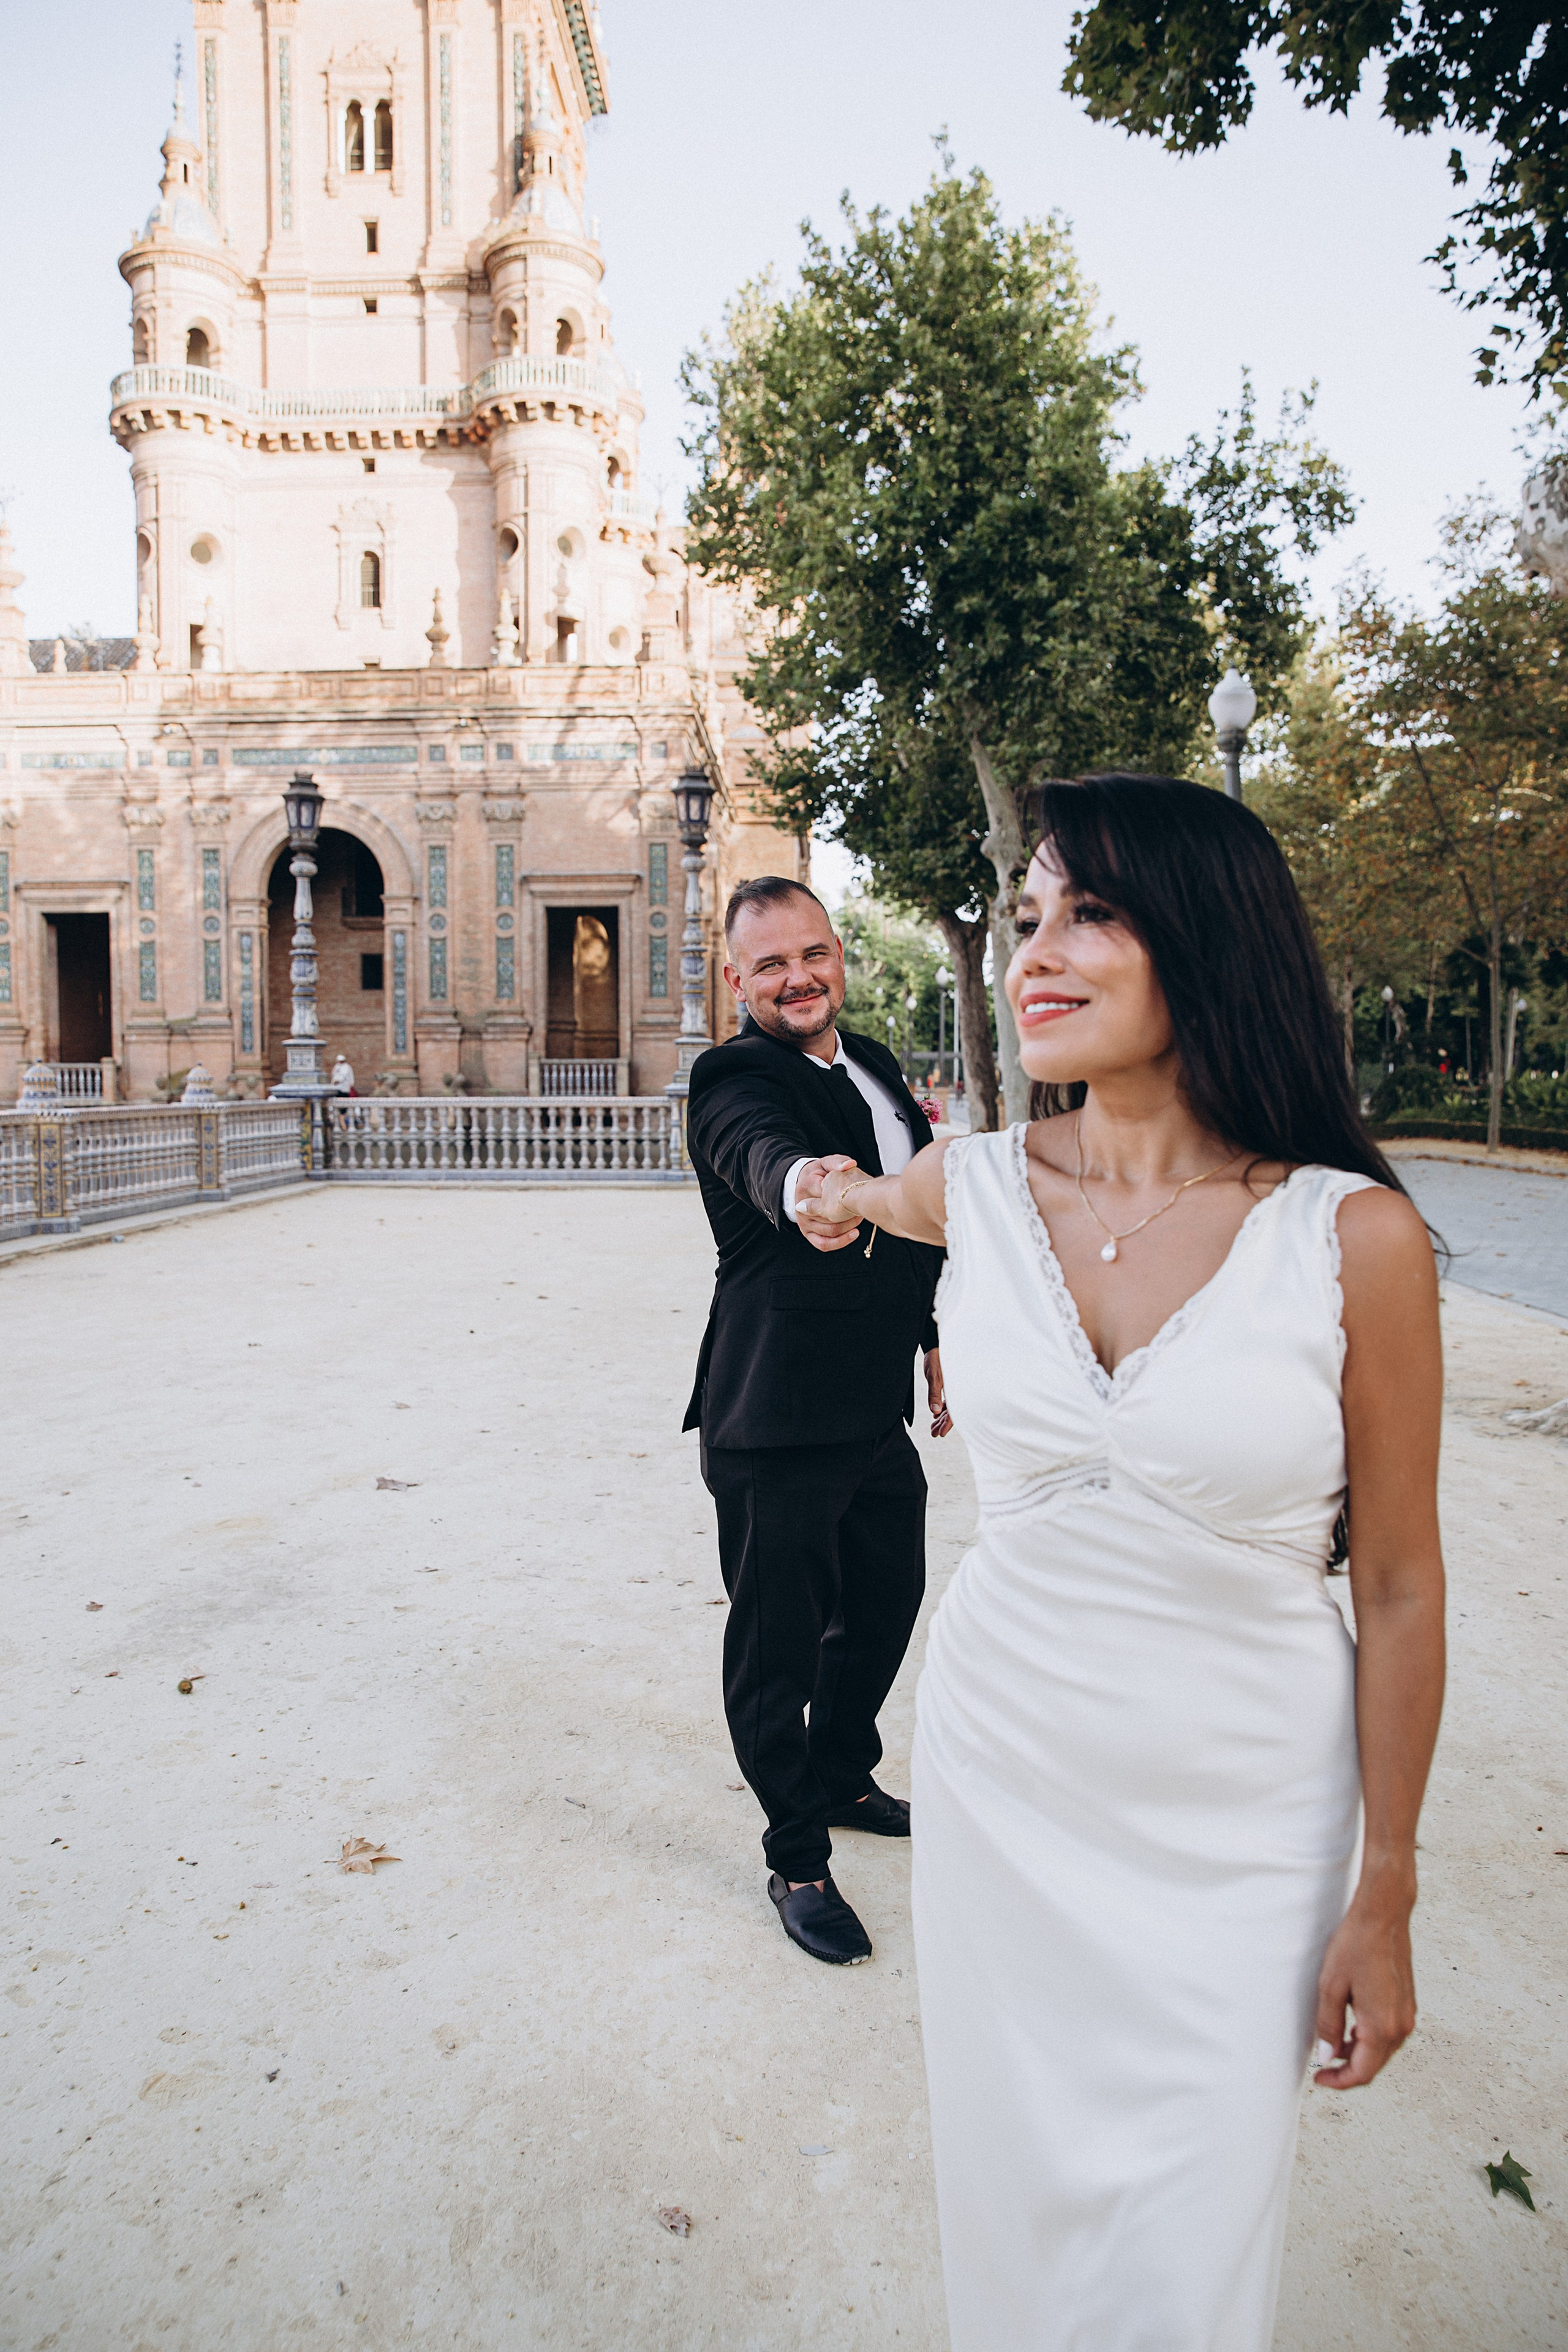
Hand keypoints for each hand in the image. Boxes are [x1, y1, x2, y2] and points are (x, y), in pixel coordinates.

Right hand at [796, 1155, 862, 1253]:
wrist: (805, 1185)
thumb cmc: (819, 1174)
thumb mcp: (826, 1163)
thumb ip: (838, 1161)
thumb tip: (850, 1165)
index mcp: (805, 1187)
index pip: (828, 1195)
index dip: (845, 1194)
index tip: (855, 1190)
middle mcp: (801, 1207)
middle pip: (830, 1216)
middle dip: (849, 1211)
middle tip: (862, 1205)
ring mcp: (804, 1223)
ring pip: (830, 1230)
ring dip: (849, 1225)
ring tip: (860, 1215)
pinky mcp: (808, 1234)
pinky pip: (823, 1244)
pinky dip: (840, 1241)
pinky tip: (854, 1233)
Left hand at [925, 1346, 951, 1437]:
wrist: (937, 1343)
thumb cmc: (937, 1357)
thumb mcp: (934, 1376)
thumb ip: (934, 1394)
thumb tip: (934, 1412)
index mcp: (957, 1388)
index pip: (954, 1412)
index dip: (947, 1425)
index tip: (940, 1434)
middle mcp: (958, 1390)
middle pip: (952, 1412)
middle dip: (942, 1424)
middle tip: (933, 1434)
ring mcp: (955, 1387)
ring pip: (950, 1407)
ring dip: (941, 1418)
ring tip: (932, 1428)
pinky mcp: (951, 1384)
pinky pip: (949, 1400)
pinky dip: (942, 1408)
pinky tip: (935, 1415)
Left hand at [1312, 1873, 1417, 2089]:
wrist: (1383, 1916)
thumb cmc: (1355, 1946)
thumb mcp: (1330, 1986)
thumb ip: (1329, 2025)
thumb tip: (1327, 2055)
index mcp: (1380, 2027)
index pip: (1362, 2072)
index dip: (1339, 2081)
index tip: (1319, 2079)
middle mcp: (1400, 2026)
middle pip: (1374, 2065)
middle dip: (1348, 2069)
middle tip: (1323, 2065)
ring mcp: (1407, 2014)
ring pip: (1383, 2050)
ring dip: (1359, 2054)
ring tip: (1333, 2042)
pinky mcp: (1407, 2003)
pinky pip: (1389, 2033)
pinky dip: (1370, 2038)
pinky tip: (1352, 2026)